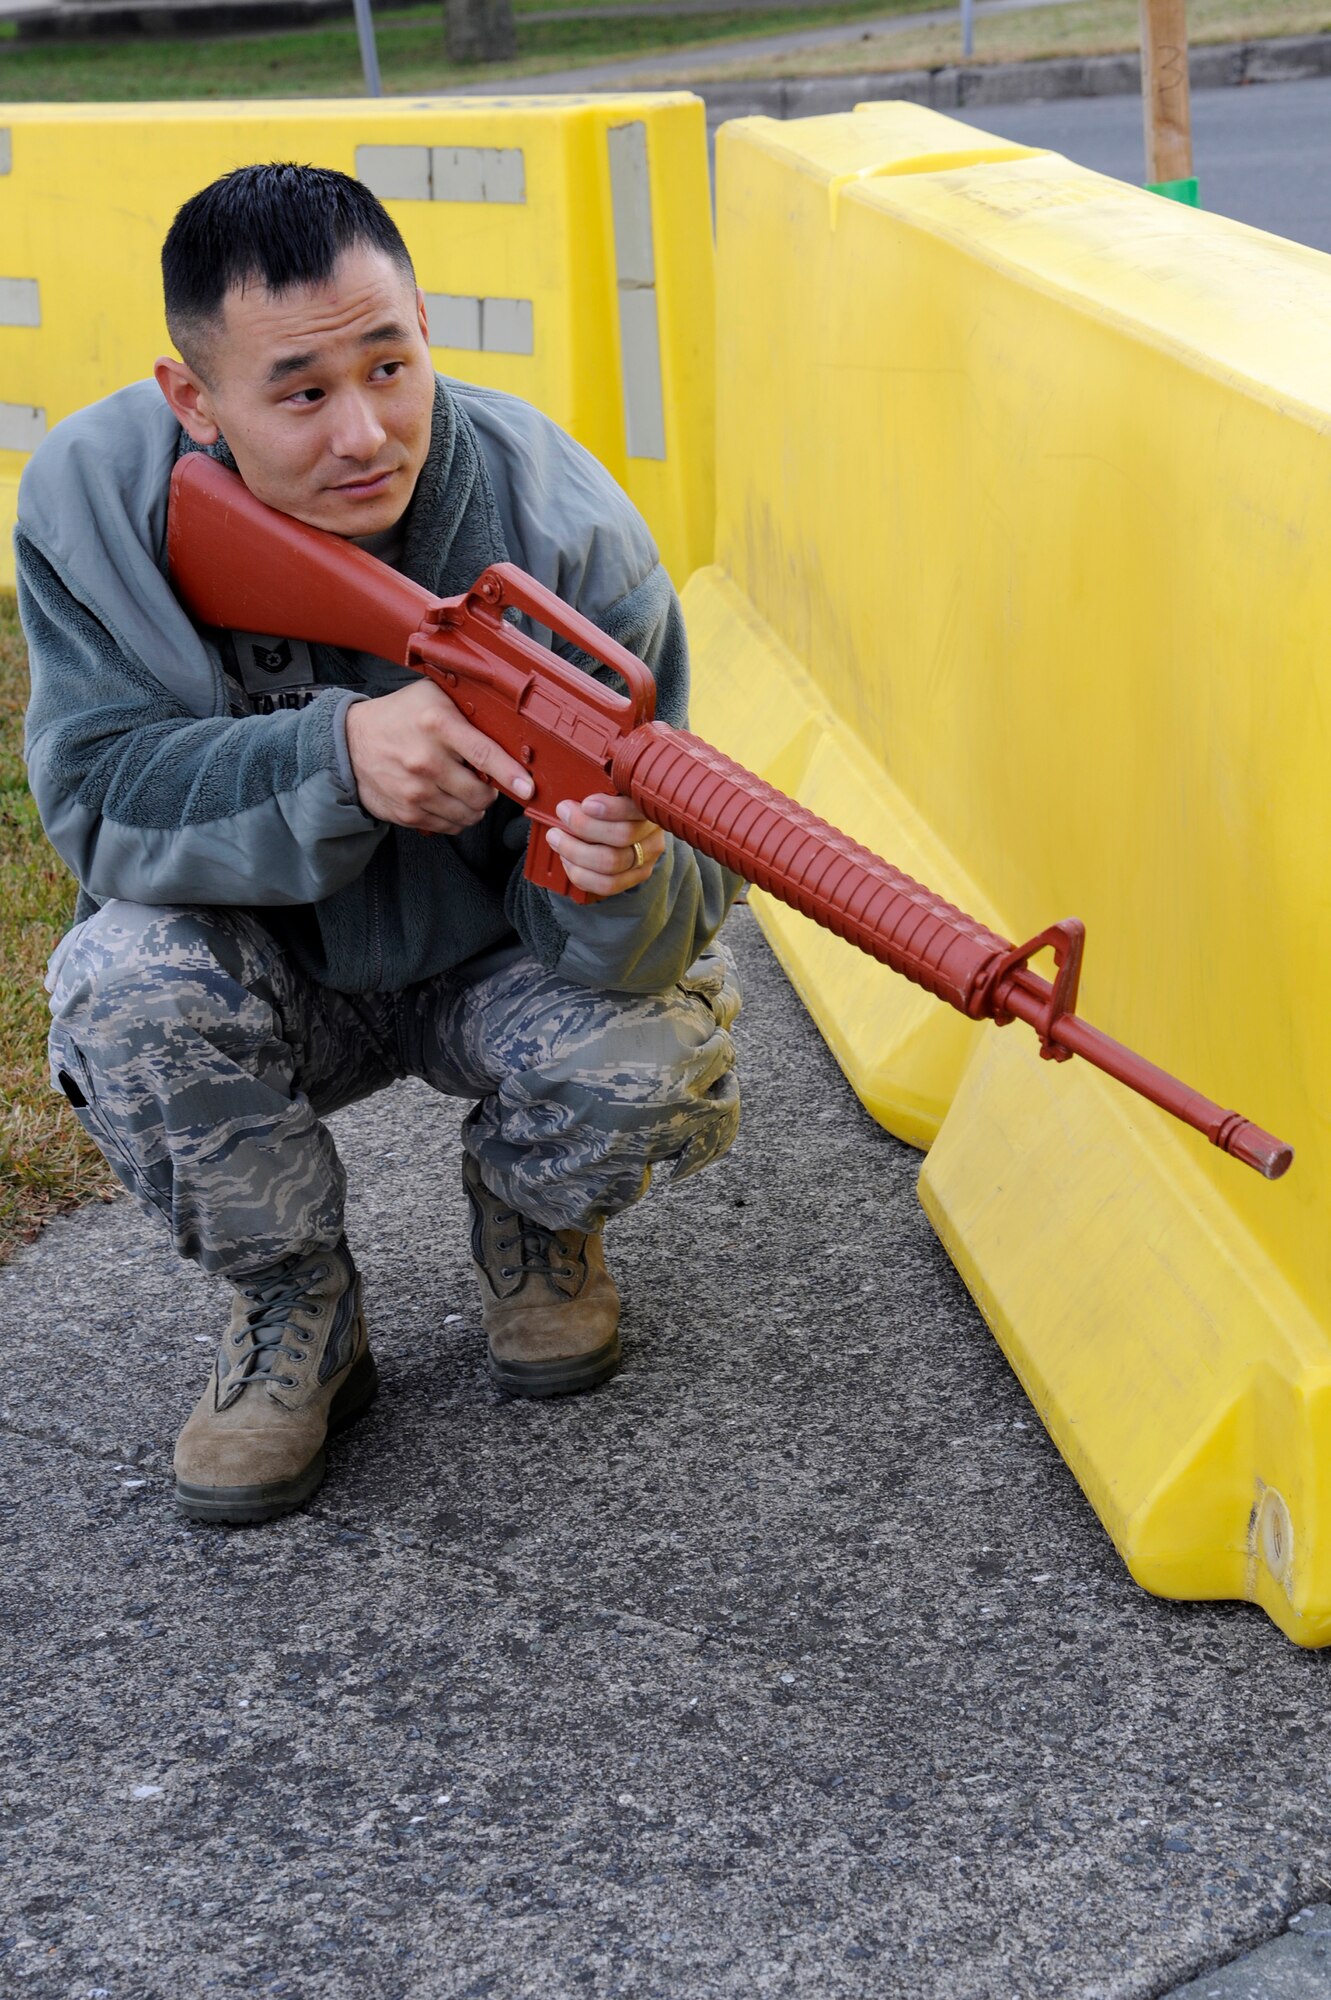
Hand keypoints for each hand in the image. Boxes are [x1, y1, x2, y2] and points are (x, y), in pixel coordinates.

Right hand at [344, 679, 533, 832]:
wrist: (350, 741)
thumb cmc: (398, 716)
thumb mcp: (431, 696)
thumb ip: (467, 710)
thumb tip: (508, 728)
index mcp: (436, 725)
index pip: (484, 755)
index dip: (510, 775)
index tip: (527, 787)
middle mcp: (425, 760)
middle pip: (479, 794)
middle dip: (491, 792)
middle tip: (487, 782)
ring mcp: (415, 791)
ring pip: (467, 815)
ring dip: (475, 807)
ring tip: (466, 791)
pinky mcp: (407, 812)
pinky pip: (448, 826)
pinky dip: (456, 818)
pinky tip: (449, 800)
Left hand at [546, 793, 665, 898]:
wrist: (618, 828)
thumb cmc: (603, 802)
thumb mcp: (599, 785)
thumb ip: (580, 780)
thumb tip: (538, 786)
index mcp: (646, 805)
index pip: (635, 808)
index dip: (611, 808)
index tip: (586, 803)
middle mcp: (652, 833)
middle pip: (622, 835)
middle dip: (584, 826)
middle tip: (562, 814)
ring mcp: (647, 859)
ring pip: (611, 863)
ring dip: (575, 851)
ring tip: (555, 837)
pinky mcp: (635, 877)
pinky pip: (606, 885)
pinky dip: (580, 873)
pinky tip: (567, 859)